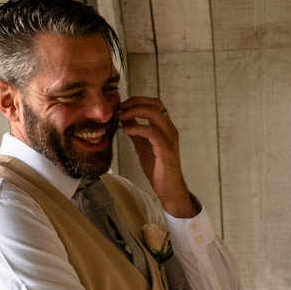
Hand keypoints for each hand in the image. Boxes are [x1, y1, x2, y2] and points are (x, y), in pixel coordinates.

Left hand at [118, 97, 196, 217]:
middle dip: (135, 102)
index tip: (122, 106)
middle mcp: (170, 130)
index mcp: (166, 128)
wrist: (169, 188)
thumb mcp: (143, 146)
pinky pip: (151, 132)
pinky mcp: (165, 149)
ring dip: (135, 111)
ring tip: (121, 117)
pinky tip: (126, 131)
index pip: (155, 104)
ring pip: (155, 113)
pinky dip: (137, 128)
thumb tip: (124, 119)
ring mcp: (169, 139)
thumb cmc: (158, 169)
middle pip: (156, 104)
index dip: (138, 101)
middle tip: (120, 108)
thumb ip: (136, 132)